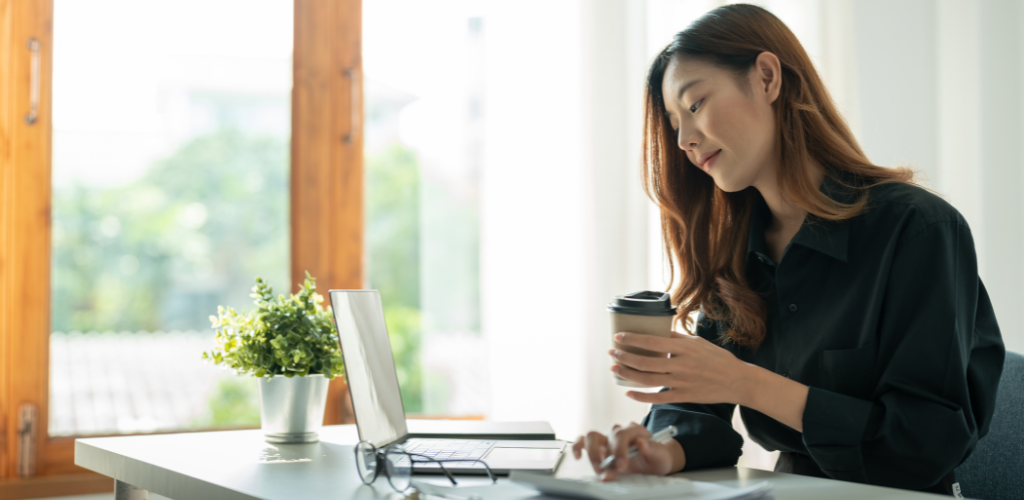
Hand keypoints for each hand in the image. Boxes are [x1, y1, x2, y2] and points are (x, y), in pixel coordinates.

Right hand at [571, 422, 682, 480]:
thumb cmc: (658, 457)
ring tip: (599, 470)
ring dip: (593, 454)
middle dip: (607, 455)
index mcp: (635, 429)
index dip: (620, 449)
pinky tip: (577, 456)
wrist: (654, 461)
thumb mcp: (661, 455)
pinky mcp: (599, 446)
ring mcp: (607, 438)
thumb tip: (641, 442)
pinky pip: (583, 441)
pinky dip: (578, 447)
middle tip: (610, 471)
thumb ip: (652, 449)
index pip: (623, 434)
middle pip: (608, 436)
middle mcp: (619, 431)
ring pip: (592, 437)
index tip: (621, 465)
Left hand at [610, 331, 751, 405]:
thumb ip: (676, 338)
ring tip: (615, 368)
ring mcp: (682, 383)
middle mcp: (682, 365)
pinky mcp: (684, 397)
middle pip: (646, 362)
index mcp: (685, 348)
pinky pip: (658, 398)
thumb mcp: (698, 342)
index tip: (618, 337)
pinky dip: (641, 396)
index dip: (633, 339)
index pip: (652, 342)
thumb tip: (657, 330)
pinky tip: (628, 391)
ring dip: (628, 374)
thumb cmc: (717, 358)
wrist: (737, 381)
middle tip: (612, 353)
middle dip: (625, 357)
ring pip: (648, 380)